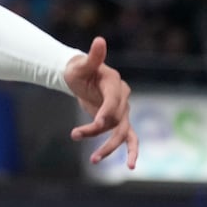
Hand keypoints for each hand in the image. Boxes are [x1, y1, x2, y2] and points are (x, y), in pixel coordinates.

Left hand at [63, 36, 137, 168]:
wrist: (81, 76)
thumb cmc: (78, 69)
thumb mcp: (81, 64)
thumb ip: (93, 57)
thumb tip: (100, 40)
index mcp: (114, 83)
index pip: (113, 101)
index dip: (106, 113)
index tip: (96, 124)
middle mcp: (122, 97)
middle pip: (115, 119)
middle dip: (97, 129)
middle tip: (75, 134)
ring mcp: (123, 110)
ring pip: (121, 132)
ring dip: (109, 147)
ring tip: (94, 160)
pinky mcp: (119, 120)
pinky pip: (129, 137)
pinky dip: (131, 151)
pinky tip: (131, 166)